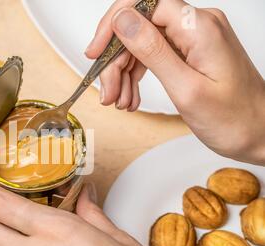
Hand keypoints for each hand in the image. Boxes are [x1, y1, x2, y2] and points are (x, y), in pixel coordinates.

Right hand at [86, 0, 264, 164]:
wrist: (259, 133)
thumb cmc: (233, 119)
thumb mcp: (186, 88)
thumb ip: (152, 51)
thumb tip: (122, 20)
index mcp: (199, 27)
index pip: (143, 4)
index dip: (113, 26)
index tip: (95, 53)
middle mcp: (196, 25)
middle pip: (139, 28)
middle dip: (117, 61)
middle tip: (108, 93)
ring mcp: (193, 38)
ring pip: (142, 44)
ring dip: (124, 72)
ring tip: (119, 101)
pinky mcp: (190, 51)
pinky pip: (153, 55)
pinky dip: (137, 75)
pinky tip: (131, 96)